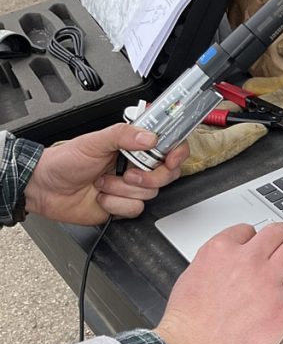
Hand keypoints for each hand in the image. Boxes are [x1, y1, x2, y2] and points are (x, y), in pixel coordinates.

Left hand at [24, 124, 188, 224]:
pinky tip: (102, 197)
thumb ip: (122, 135)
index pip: (167, 145)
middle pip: (167, 173)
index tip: (171, 156)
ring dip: (122, 190)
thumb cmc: (63, 162)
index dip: (177, 151)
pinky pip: (135, 209)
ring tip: (102, 183)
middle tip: (127, 172)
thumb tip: (149, 137)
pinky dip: (116, 204)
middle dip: (148, 176)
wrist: (44, 190)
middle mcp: (136, 166)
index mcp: (132, 146)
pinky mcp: (124, 205)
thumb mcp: (92, 142)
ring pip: (150, 193)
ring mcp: (131, 186)